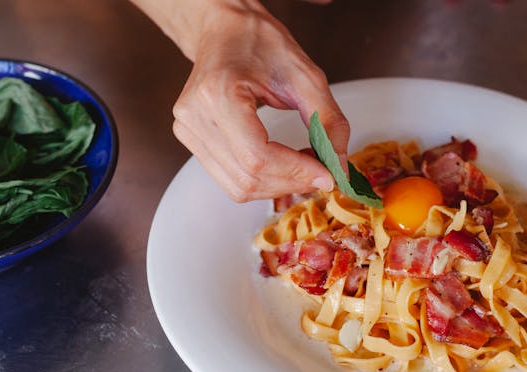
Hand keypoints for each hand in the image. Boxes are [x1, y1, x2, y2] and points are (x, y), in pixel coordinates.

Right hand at [132, 0, 347, 201]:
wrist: (226, 31)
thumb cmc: (260, 43)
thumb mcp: (306, 76)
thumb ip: (329, 122)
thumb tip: (338, 166)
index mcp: (218, 93)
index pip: (257, 156)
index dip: (296, 172)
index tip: (327, 175)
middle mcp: (195, 116)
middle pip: (248, 177)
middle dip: (292, 182)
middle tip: (322, 172)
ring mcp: (188, 130)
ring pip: (239, 187)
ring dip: (279, 186)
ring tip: (304, 166)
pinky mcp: (191, 140)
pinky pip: (231, 180)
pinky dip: (264, 180)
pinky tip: (284, 164)